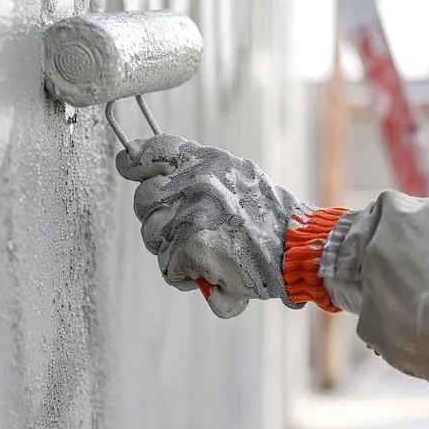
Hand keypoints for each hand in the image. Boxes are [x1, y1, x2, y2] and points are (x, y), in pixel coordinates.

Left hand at [115, 134, 306, 317]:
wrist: (301, 247)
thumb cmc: (270, 218)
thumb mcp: (236, 174)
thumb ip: (192, 168)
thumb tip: (135, 155)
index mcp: (205, 161)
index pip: (151, 150)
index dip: (135, 161)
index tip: (128, 164)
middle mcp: (193, 182)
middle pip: (144, 202)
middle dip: (159, 221)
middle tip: (191, 232)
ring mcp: (190, 214)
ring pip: (154, 239)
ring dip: (176, 253)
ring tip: (210, 254)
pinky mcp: (192, 246)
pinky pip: (169, 268)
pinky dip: (189, 277)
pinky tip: (216, 274)